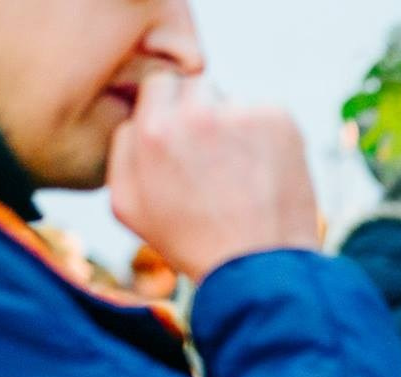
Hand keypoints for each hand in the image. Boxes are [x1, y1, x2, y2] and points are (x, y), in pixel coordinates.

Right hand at [108, 74, 319, 281]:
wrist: (260, 269)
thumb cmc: (193, 244)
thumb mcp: (128, 206)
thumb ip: (122, 150)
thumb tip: (135, 117)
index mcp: (152, 131)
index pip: (160, 84)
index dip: (172, 110)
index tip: (186, 135)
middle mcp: (195, 115)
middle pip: (197, 87)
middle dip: (203, 113)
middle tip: (215, 159)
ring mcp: (240, 115)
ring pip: (234, 101)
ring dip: (237, 127)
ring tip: (241, 175)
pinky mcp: (278, 122)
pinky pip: (267, 115)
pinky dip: (269, 138)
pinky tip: (266, 174)